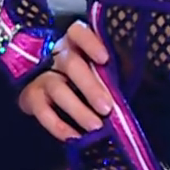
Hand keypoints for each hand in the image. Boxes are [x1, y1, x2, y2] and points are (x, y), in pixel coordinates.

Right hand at [18, 21, 113, 141]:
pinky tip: (74, 136)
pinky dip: (58, 126)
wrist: (54, 99)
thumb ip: (114, 75)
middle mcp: (57, 56)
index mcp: (77, 45)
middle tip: (107, 108)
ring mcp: (42, 76)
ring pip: (56, 88)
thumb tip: (138, 86)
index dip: (89, 43)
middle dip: (90, 86)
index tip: (104, 59)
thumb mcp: (102, 72)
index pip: (78, 33)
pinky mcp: (31, 98)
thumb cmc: (89, 81)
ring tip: (96, 126)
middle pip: (70, 64)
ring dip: (77, 109)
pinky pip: (42, 111)